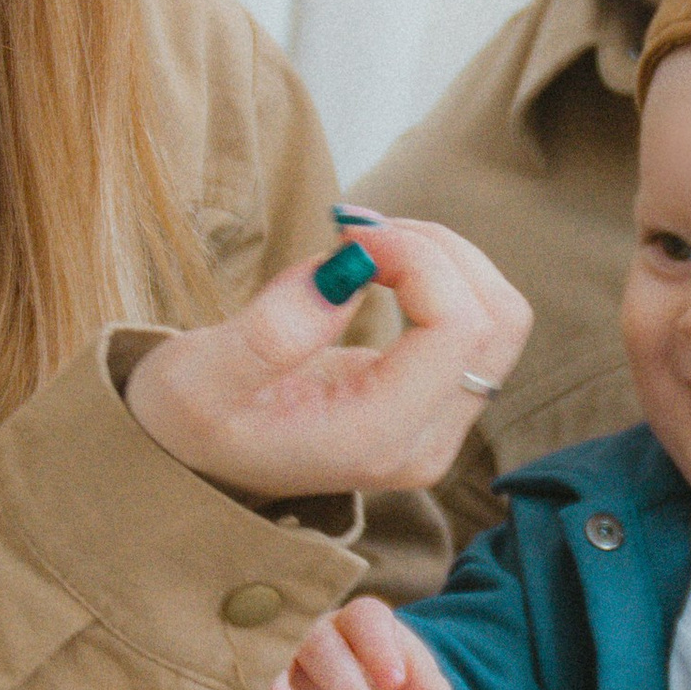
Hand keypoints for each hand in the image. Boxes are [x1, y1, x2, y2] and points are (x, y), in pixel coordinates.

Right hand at [124, 214, 528, 504]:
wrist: (192, 458)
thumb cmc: (188, 418)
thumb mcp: (198, 377)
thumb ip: (270, 332)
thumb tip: (346, 272)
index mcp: (374, 439)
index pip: (457, 329)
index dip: (418, 258)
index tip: (348, 236)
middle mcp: (425, 441)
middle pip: (497, 321)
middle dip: (438, 251)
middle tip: (359, 231)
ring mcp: (440, 425)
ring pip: (502, 318)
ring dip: (446, 258)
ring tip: (370, 243)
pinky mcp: (439, 402)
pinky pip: (479, 324)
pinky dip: (442, 276)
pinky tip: (381, 267)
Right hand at [244, 599, 465, 689]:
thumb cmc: (380, 686)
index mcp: (362, 623)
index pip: (369, 620)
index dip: (380, 648)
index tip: (396, 682)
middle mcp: (317, 629)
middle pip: (325, 644)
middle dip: (346, 684)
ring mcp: (280, 652)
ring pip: (275, 655)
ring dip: (282, 687)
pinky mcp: (251, 680)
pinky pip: (242, 679)